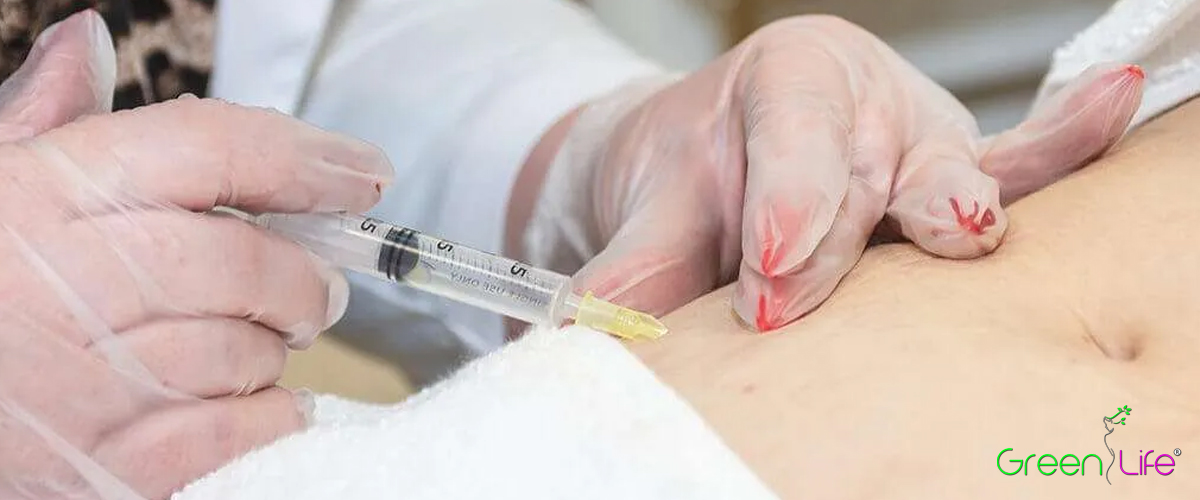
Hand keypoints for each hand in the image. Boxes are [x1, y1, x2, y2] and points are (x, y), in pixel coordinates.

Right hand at [0, 11, 391, 499]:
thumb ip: (46, 119)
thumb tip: (92, 42)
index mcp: (44, 193)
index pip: (212, 150)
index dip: (307, 159)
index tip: (363, 174)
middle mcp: (67, 280)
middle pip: (245, 261)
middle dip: (305, 278)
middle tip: (321, 291)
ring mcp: (82, 380)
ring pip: (244, 350)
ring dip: (277, 350)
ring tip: (267, 343)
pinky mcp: (94, 464)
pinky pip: (228, 434)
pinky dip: (269, 417)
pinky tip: (265, 403)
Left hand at [517, 15, 1142, 330]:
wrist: (724, 154)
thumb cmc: (699, 168)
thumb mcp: (660, 202)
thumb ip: (636, 265)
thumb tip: (593, 331)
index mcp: (787, 78)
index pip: (792, 136)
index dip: (785, 204)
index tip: (768, 265)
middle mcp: (865, 99)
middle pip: (867, 171)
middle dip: (838, 239)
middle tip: (788, 294)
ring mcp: (924, 136)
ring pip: (940, 178)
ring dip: (947, 212)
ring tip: (957, 231)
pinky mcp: (963, 175)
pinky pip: (1020, 163)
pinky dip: (1064, 148)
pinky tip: (1115, 109)